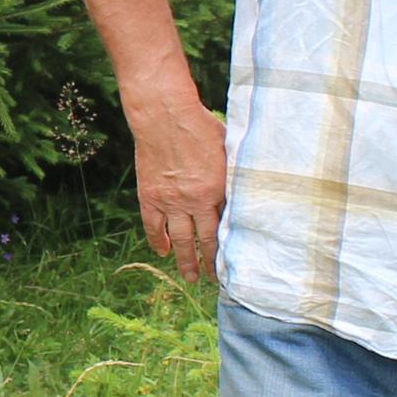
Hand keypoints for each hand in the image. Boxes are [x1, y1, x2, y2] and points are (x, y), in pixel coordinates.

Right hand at [129, 103, 229, 281]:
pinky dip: (158, 240)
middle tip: (213, 280)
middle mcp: (194, 201)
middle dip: (209, 263)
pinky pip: (153, 225)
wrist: (165, 116)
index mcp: (216, 190)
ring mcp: (170, 200)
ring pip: (179, 239)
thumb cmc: (201, 126)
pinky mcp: (150, 195)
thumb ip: (234, 172)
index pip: (225, 227)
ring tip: (189, 277)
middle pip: (204, 240)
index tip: (234, 263)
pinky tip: (163, 251)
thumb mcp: (228, 149)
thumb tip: (246, 187)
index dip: (229, 248)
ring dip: (185, 260)